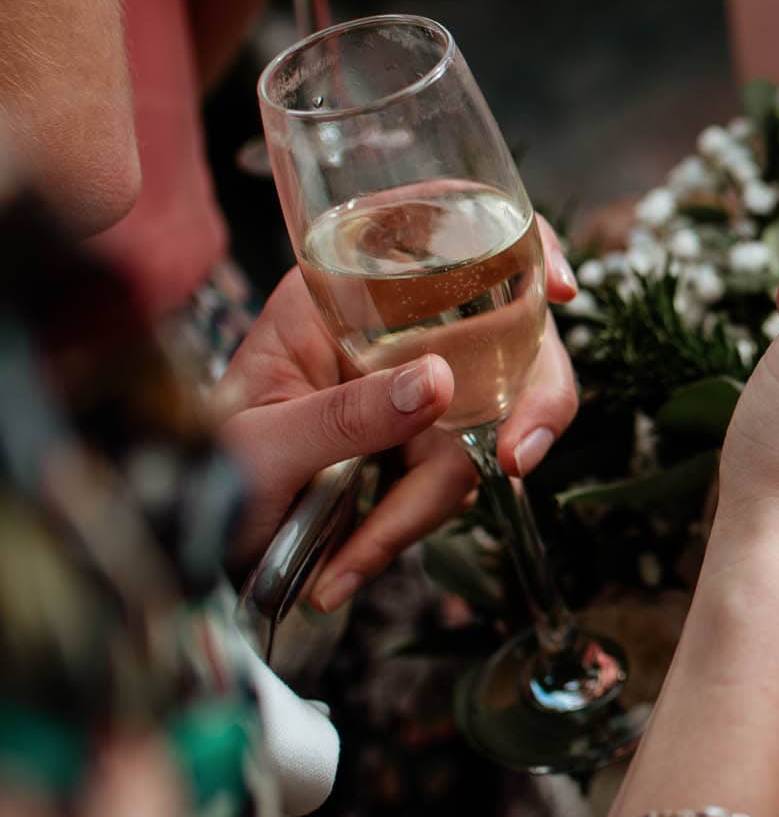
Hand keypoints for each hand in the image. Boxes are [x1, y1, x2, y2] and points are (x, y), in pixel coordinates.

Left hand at [212, 219, 578, 608]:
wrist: (179, 540)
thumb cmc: (198, 472)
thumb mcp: (259, 442)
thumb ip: (345, 416)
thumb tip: (438, 383)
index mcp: (339, 296)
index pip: (447, 245)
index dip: (523, 252)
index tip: (561, 288)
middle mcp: (388, 335)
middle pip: (503, 342)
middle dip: (526, 405)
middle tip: (519, 461)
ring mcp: (408, 394)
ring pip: (486, 426)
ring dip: (425, 506)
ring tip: (349, 566)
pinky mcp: (415, 451)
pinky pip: (452, 481)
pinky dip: (403, 532)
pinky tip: (343, 571)